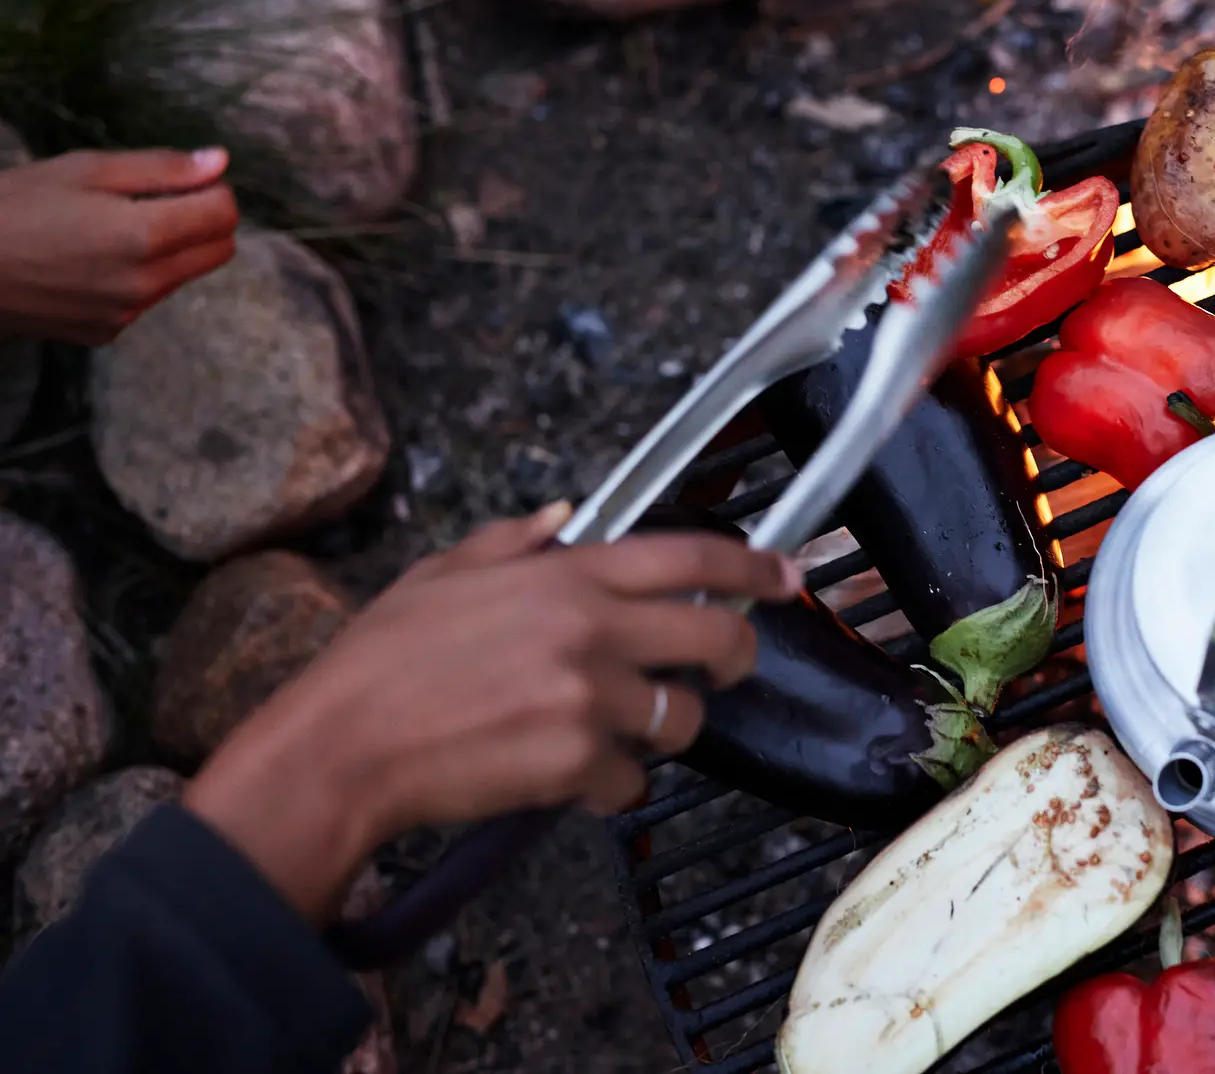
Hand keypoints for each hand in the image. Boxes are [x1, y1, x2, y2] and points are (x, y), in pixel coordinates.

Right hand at [0, 146, 239, 343]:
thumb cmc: (13, 207)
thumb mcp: (84, 170)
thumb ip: (160, 168)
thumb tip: (220, 162)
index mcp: (145, 236)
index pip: (225, 215)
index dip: (212, 190)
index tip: (183, 181)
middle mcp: (145, 282)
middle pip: (219, 251)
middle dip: (203, 222)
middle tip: (155, 201)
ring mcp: (127, 313)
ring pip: (184, 275)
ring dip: (170, 250)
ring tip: (109, 230)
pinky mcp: (106, 332)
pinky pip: (146, 299)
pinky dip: (136, 277)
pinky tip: (88, 261)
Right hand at [182, 504, 801, 922]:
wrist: (341, 749)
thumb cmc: (380, 662)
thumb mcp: (442, 573)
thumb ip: (516, 540)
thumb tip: (565, 515)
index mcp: (567, 575)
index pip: (689, 556)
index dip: (753, 565)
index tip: (788, 575)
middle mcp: (593, 630)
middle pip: (717, 636)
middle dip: (737, 655)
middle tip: (727, 666)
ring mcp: (591, 700)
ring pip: (683, 719)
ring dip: (662, 730)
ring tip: (611, 731)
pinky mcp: (578, 765)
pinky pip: (630, 782)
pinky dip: (607, 786)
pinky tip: (564, 776)